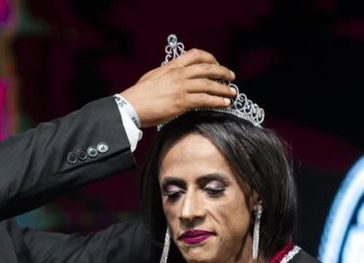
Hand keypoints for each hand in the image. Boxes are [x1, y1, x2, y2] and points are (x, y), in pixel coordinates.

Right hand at [119, 48, 236, 127]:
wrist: (130, 106)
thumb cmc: (138, 95)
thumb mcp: (153, 77)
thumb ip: (166, 75)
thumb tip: (173, 77)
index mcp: (171, 67)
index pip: (195, 55)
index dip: (210, 58)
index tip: (216, 63)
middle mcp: (178, 74)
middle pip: (207, 68)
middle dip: (222, 72)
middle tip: (231, 77)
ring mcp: (181, 87)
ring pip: (209, 84)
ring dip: (224, 89)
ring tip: (232, 93)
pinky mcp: (182, 102)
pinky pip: (205, 100)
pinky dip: (217, 101)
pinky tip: (225, 104)